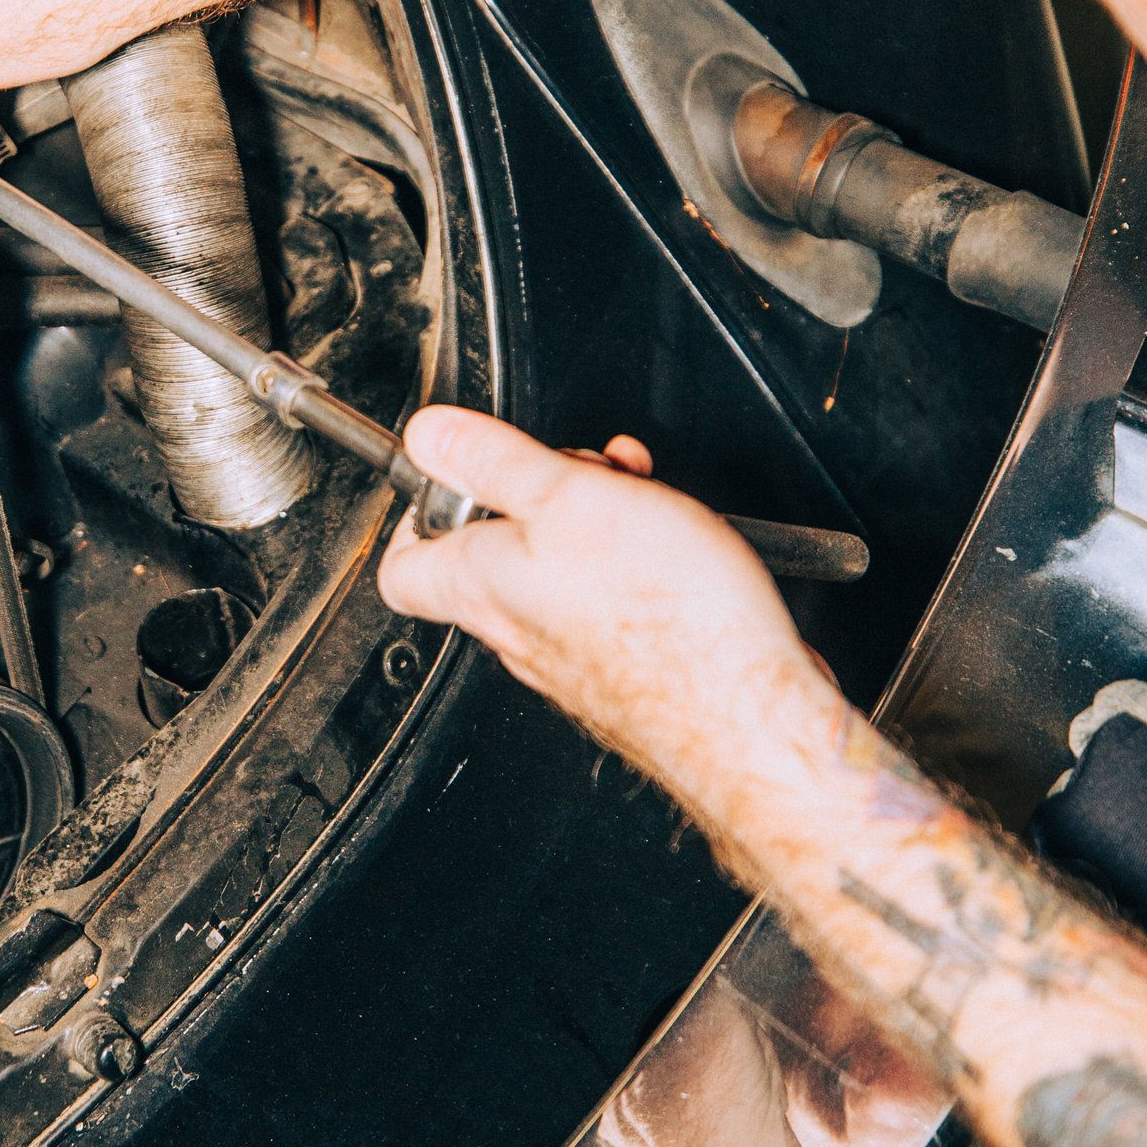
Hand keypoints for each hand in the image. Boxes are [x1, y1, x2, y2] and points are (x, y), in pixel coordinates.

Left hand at [378, 407, 836, 822]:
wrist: (745, 709)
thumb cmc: (665, 616)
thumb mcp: (568, 495)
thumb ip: (491, 461)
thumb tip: (426, 437)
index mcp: (478, 585)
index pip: (401, 565)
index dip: (421, 513)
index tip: (460, 474)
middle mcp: (510, 630)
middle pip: (490, 554)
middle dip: (537, 495)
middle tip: (580, 471)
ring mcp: (563, 658)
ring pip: (553, 573)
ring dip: (592, 520)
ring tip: (638, 496)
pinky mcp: (617, 673)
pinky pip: (602, 605)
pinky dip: (628, 563)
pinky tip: (670, 544)